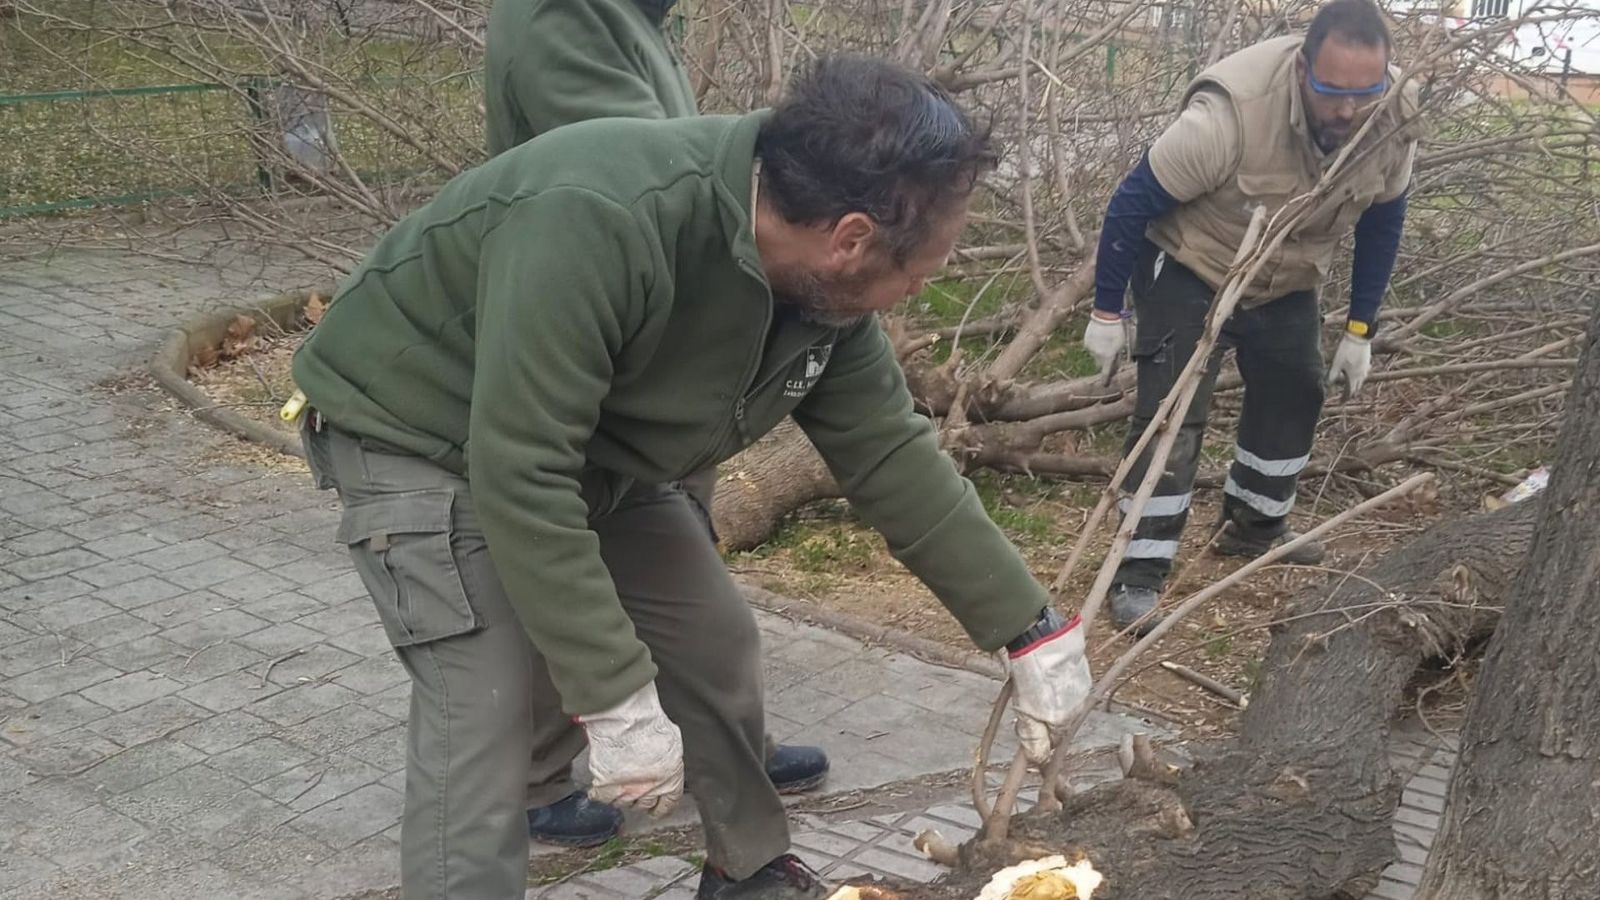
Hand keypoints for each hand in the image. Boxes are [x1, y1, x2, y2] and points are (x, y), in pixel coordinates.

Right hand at [579, 682, 684, 816]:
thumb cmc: (650, 725)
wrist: (627, 722)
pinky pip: (600, 797)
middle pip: (644, 805)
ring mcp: (626, 792)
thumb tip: (666, 760)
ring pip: (623, 803)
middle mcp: (649, 791)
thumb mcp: (672, 740)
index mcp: (670, 781)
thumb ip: (670, 758)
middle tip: (635, 789)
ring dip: (621, 794)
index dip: (661, 807)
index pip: (668, 804)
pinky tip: (600, 785)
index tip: (657, 809)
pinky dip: (599, 792)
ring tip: (619, 781)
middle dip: (641, 798)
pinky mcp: (605, 788)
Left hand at [1005, 611, 1092, 765]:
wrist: (1038, 636)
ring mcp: (1082, 683)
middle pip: (1059, 720)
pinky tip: (1043, 671)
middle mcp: (1079, 704)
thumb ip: (1033, 738)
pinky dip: (1057, 680)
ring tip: (1032, 683)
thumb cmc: (1030, 674)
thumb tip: (1039, 760)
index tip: (1025, 727)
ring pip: (1064, 700)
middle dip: (1043, 716)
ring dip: (1050, 697)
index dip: (1038, 736)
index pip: (1053, 740)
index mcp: (1065, 719)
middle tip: (1026, 701)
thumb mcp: (1026, 712)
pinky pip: (1069, 681)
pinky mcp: (1081, 665)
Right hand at [1083, 312, 1126, 378]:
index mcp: (1107, 357)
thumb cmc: (1116, 330)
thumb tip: (1115, 366)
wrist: (1105, 316)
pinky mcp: (1086, 342)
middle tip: (1109, 357)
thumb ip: (1117, 358)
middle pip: (1100, 364)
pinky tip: (1100, 338)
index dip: (1105, 379)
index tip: (1104, 384)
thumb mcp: (1121, 345)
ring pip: (1095, 356)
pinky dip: (1095, 346)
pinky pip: (1091, 348)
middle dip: (1104, 363)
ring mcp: (1090, 349)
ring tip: (1105, 342)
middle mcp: (1097, 355)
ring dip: (1100, 353)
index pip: (1106, 372)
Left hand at [1327, 332, 1371, 398]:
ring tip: (1351, 388)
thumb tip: (1326, 386)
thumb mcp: (1336, 364)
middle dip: (1350, 393)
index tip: (1340, 403)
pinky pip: (1363, 373)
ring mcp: (1365, 367)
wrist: (1358, 337)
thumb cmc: (1346, 350)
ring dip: (1355, 385)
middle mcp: (1361, 374)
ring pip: (1361, 380)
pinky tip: (1357, 374)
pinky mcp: (1366, 361)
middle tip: (1345, 397)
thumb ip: (1332, 376)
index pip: (1349, 392)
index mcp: (1353, 377)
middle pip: (1356, 387)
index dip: (1344, 398)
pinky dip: (1359, 377)